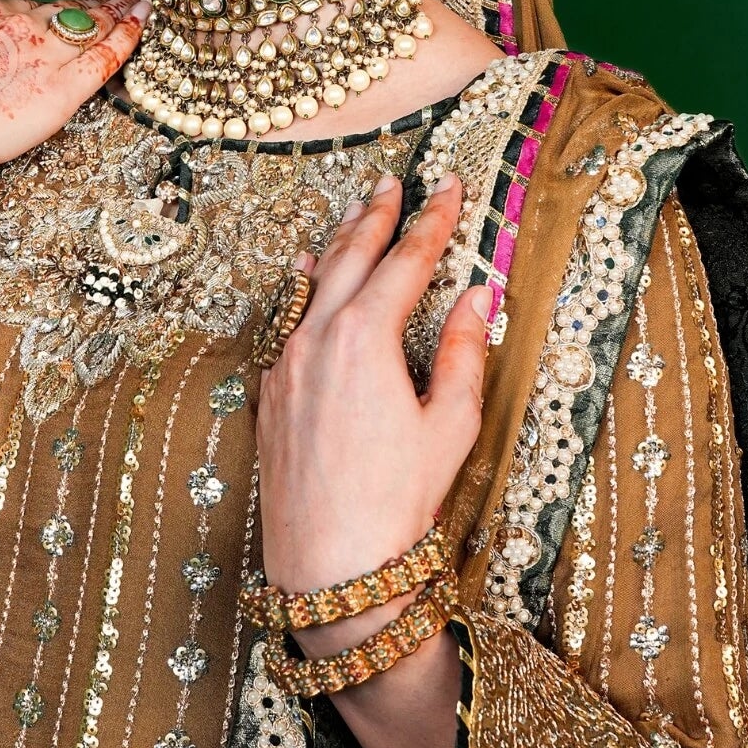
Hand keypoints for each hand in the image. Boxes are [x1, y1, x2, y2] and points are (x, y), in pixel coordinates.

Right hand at [0, 0, 150, 211]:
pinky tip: (144, 26)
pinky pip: (104, 58)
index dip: (66, 6)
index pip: (37, 7)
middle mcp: (18, 23)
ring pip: (93, 26)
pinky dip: (128, 39)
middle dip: (102, 2)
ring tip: (146, 2)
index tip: (82, 3)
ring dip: (123, 11)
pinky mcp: (60, 90)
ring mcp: (43, 54)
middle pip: (71, 9)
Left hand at [255, 173, 488, 652]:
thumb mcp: (450, 426)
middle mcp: (315, 338)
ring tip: (356, 214)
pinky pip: (285, 318)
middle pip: (350, 258)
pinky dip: (300, 286)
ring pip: (310, 283)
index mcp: (365, 338)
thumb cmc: (399, 502)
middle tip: (394, 184)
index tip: (451, 188)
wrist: (331, 564)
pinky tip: (302, 274)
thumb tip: (479, 296)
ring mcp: (284, 362)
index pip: (406, 261)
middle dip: (377, 217)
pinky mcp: (269, 390)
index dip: (433, 221)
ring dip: (337, 245)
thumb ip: (464, 353)